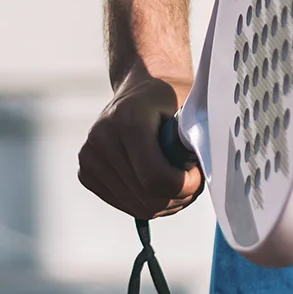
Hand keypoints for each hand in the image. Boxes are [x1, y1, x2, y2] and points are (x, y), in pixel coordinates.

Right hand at [77, 67, 204, 219]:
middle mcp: (102, 139)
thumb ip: (193, 141)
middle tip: (193, 182)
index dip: (184, 186)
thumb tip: (206, 174)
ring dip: (166, 203)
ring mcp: (90, 157)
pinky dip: (148, 202)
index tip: (198, 175)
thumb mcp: (188, 110)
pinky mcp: (86, 173)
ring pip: (138, 206)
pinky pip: (126, 205)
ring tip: (178, 182)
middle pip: (148, 197)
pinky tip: (158, 184)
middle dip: (179, 197)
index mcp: (128, 120)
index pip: (156, 178)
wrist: (141, 87)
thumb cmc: (169, 98)